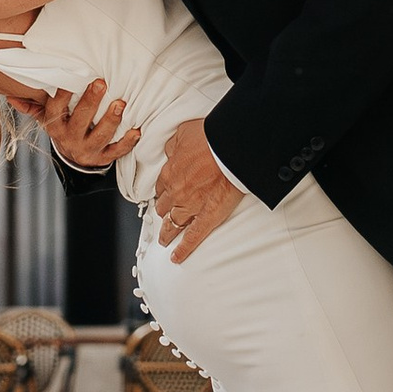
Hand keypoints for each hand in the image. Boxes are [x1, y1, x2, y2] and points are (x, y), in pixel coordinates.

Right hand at [43, 80, 140, 172]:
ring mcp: (87, 150)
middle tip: (101, 83)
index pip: (56, 109)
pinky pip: (116, 152)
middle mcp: (70, 140)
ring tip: (120, 104)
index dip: (63, 94)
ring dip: (111, 120)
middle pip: (80, 121)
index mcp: (55, 127)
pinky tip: (136, 131)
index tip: (72, 76)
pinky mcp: (103, 158)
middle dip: (91, 102)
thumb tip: (13, 98)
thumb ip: (34, 107)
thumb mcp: (47, 118)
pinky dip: (128, 142)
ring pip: (100, 136)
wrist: (73, 157)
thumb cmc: (63, 128)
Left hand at [154, 115, 244, 261]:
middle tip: (164, 215)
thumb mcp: (183, 134)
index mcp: (171, 172)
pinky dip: (183, 249)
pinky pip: (192, 237)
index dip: (163, 191)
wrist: (230, 149)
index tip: (164, 194)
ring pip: (173, 223)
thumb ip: (173, 146)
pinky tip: (176, 257)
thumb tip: (169, 152)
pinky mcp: (207, 218)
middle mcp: (177, 192)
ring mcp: (190, 207)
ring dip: (168, 231)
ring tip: (165, 239)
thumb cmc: (211, 139)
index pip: (161, 187)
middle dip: (163, 211)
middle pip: (165, 206)